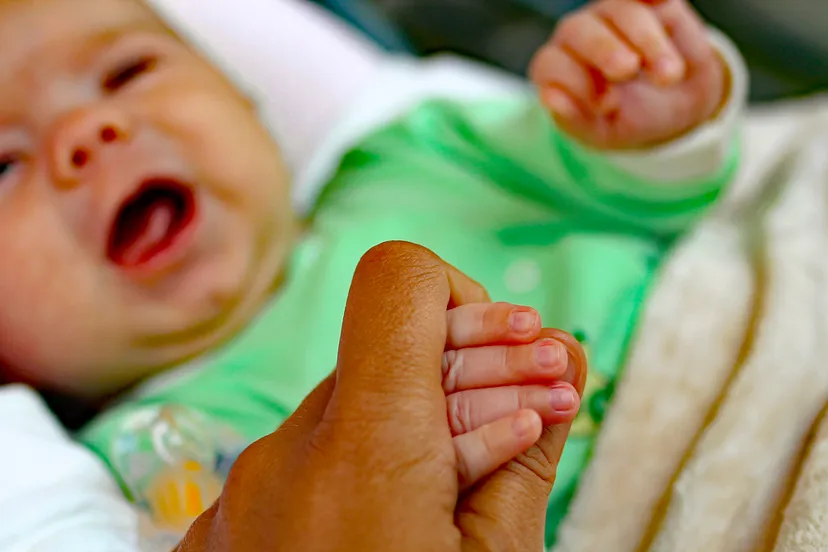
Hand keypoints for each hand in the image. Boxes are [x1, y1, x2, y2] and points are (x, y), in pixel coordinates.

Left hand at [178, 241, 586, 550]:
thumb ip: (530, 454)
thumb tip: (566, 357)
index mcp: (362, 453)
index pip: (397, 278)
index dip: (460, 299)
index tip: (504, 357)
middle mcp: (284, 456)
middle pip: (377, 354)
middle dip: (462, 373)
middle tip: (537, 408)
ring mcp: (241, 496)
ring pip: (341, 414)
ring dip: (410, 429)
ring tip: (467, 482)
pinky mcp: (222, 531)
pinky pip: (298, 468)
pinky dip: (355, 476)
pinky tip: (391, 525)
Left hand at [530, 0, 727, 149]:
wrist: (678, 112)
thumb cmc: (628, 120)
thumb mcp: (602, 133)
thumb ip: (573, 119)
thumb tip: (548, 97)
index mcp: (558, 67)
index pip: (552, 64)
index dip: (576, 83)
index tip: (607, 105)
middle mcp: (579, 35)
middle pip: (579, 30)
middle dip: (603, 49)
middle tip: (626, 70)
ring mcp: (612, 14)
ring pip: (620, 11)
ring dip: (647, 41)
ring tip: (668, 76)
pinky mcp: (648, 3)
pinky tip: (663, 3)